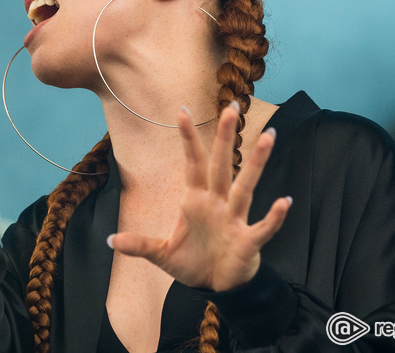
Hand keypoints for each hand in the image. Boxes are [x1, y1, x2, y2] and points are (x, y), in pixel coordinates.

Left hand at [108, 104, 291, 291]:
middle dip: (226, 137)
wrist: (216, 287)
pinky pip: (262, 227)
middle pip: (222, 165)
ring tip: (268, 137)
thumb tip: (110, 240)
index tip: (182, 110)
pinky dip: (273, 217)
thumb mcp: (162, 254)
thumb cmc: (193, 263)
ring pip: (246, 187)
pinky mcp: (247, 241)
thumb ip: (140, 245)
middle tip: (233, 106)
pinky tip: (284, 202)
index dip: (188, 139)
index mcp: (196, 200)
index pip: (193, 163)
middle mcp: (218, 204)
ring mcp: (234, 220)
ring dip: (256, 164)